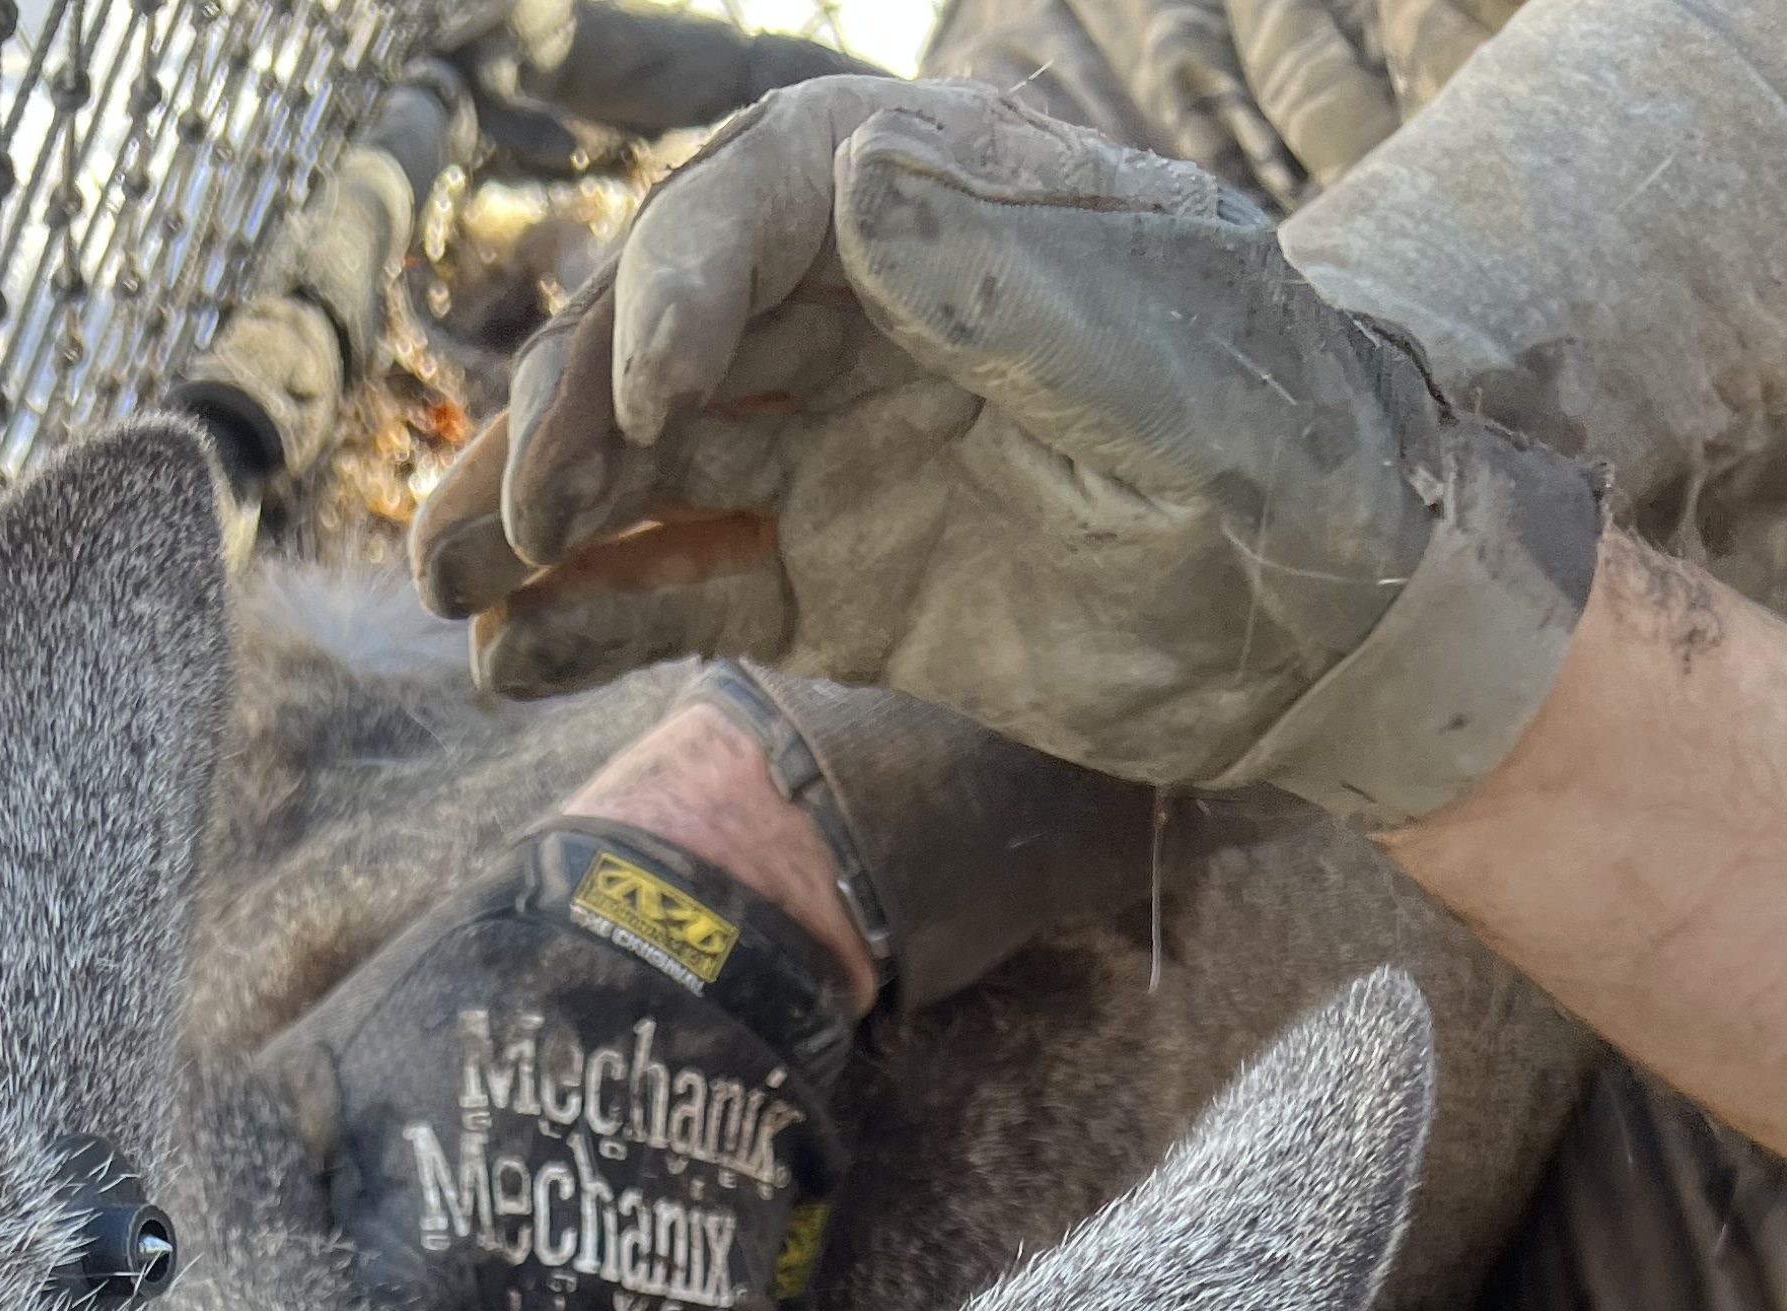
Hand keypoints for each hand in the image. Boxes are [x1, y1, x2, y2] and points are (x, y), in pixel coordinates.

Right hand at [412, 77, 1596, 824]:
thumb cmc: (1293, 459)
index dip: (674, 283)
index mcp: (950, 215)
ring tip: (443, 581)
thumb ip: (1014, 277)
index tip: (642, 391)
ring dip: (535, 516)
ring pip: (647, 468)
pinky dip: (591, 625)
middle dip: (566, 413)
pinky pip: (684, 595)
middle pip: (666, 335)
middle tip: (508, 518)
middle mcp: (869, 321)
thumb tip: (845, 174)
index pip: (759, 202)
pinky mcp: (834, 588)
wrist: (1343, 631)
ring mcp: (839, 457)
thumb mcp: (1176, 359)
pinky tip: (505, 661)